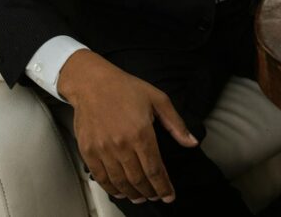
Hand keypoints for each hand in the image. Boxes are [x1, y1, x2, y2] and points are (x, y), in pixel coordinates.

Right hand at [58, 50, 197, 204]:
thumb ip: (176, 124)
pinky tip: (120, 191)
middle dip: (150, 192)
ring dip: (132, 194)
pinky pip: (101, 177)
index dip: (164, 186)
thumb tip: (192, 143)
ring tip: (141, 197)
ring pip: (120, 182)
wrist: (92, 83)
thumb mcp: (158, 99)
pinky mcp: (88, 151)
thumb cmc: (126, 88)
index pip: (155, 169)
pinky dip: (111, 188)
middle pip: (138, 179)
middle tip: (156, 196)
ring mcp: (103, 149)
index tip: (169, 195)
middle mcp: (122, 145)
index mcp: (141, 133)